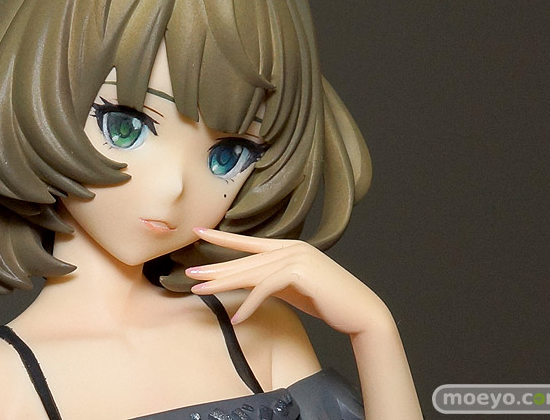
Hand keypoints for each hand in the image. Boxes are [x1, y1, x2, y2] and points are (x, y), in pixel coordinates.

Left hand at [186, 228, 392, 333]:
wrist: (361, 312)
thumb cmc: (327, 301)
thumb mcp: (294, 288)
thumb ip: (272, 280)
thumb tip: (248, 284)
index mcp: (289, 247)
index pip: (248, 242)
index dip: (222, 237)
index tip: (199, 231)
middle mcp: (290, 248)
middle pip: (243, 260)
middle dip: (215, 268)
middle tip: (189, 273)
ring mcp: (295, 258)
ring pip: (249, 273)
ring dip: (222, 285)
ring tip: (200, 292)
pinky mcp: (298, 274)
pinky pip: (264, 289)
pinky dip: (249, 305)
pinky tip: (238, 319)